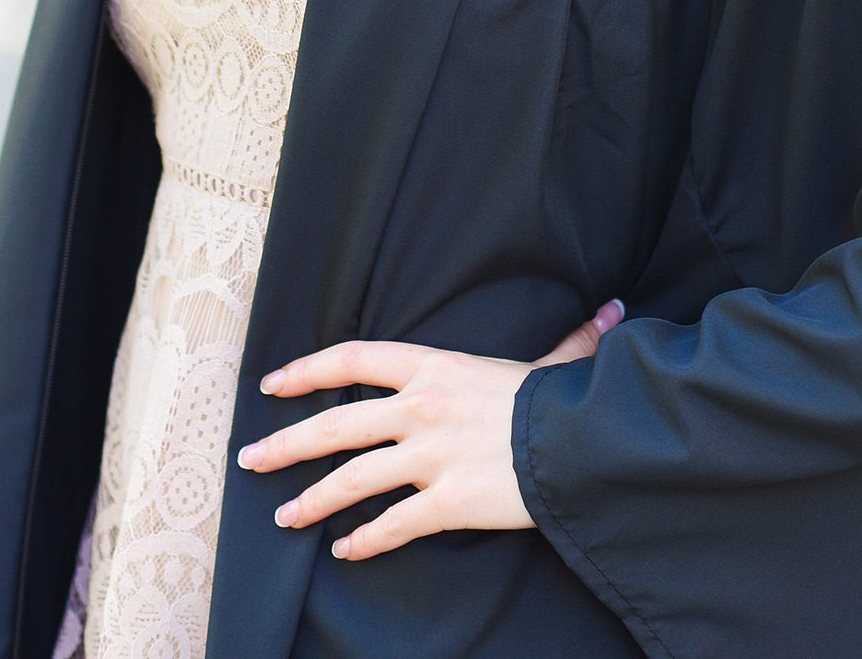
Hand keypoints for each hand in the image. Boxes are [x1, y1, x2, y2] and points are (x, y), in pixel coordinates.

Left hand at [236, 297, 625, 563]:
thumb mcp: (551, 363)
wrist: (583, 444)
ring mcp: (429, 456)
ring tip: (284, 516)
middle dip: (286, 443)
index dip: (307, 370)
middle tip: (250, 459)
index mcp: (434, 367)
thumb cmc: (561, 401)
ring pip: (351, 479)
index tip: (272, 384)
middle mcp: (420, 407)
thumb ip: (567, 341)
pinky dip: (364, 541)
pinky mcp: (445, 502)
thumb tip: (611, 311)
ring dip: (311, 500)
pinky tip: (345, 550)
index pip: (353, 358)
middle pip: (336, 423)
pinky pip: (392, 526)